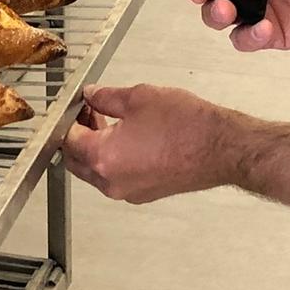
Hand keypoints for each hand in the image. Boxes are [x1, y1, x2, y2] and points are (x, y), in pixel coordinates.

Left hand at [62, 84, 244, 203]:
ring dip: (95, 147)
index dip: (69, 117)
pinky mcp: (144, 193)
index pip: (68, 139)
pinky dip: (113, 159)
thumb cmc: (187, 126)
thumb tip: (92, 95)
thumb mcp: (138, 97)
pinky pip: (116, 177)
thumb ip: (106, 96)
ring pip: (95, 171)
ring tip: (110, 120)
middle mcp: (111, 182)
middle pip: (76, 160)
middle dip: (78, 134)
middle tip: (89, 110)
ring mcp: (128, 192)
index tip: (77, 104)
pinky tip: (128, 137)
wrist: (221, 148)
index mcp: (103, 158)